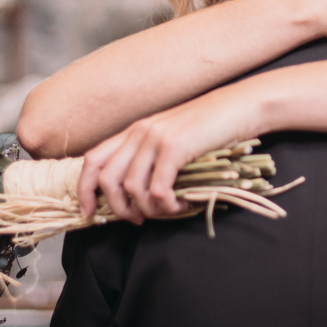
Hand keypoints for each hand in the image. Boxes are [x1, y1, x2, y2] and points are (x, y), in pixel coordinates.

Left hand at [77, 83, 259, 222]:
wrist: (241, 106)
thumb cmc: (211, 128)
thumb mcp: (173, 140)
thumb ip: (152, 159)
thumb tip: (137, 196)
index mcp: (134, 130)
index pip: (92, 159)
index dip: (85, 189)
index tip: (89, 212)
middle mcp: (139, 132)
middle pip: (106, 178)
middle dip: (117, 208)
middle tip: (137, 220)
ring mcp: (156, 138)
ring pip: (131, 188)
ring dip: (148, 209)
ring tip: (169, 210)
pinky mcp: (174, 147)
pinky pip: (157, 189)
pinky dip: (167, 205)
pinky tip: (182, 204)